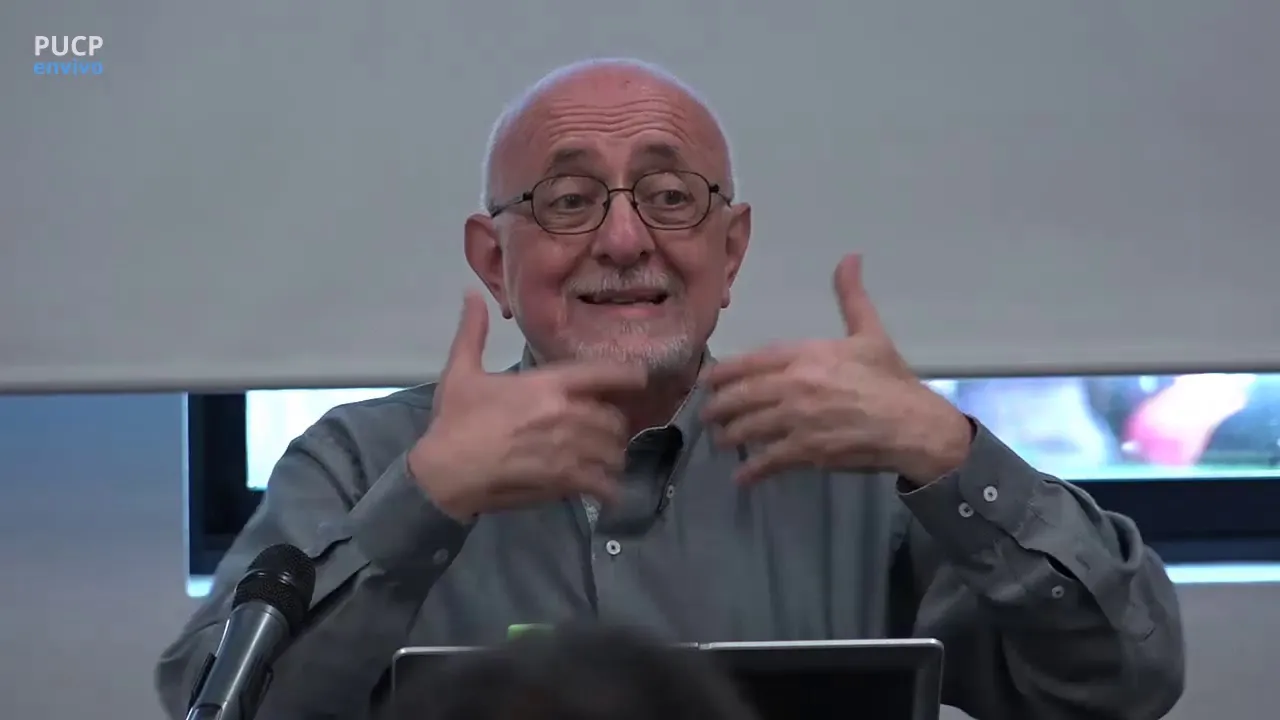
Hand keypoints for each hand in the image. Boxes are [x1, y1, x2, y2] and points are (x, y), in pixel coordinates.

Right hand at [408, 291, 647, 520]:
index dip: (631, 376)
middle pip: (615, 418)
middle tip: (606, 430)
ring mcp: (569, 451)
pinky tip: (605, 489)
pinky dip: (609, 487)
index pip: (606, 374)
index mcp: (548, 384)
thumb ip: (472, 332)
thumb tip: (471, 294)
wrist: (445, 472)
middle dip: (614, 424)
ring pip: (613, 451)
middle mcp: (567, 415)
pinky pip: (604, 484)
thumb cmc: (455, 421)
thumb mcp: (461, 371)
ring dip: (613, 455)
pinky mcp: (564, 482)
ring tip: (605, 459)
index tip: (640, 379)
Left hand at [702, 254, 970, 485]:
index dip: (724, 373)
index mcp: (806, 355)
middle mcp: (794, 386)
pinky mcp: (806, 452)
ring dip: (730, 437)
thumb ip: (851, 297)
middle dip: (719, 408)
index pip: (750, 362)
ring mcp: (797, 421)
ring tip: (722, 441)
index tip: (707, 381)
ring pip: (749, 429)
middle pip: (741, 397)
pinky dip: (752, 471)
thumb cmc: (891, 380)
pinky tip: (741, 478)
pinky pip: (769, 461)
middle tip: (708, 415)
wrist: (913, 425)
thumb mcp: (871, 333)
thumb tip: (850, 258)